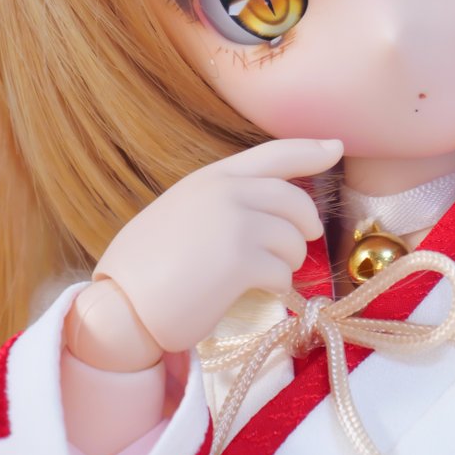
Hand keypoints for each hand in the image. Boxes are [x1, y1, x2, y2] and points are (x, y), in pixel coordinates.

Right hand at [90, 138, 341, 355]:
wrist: (120, 307)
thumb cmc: (145, 269)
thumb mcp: (182, 214)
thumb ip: (221, 202)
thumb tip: (266, 212)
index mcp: (211, 177)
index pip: (273, 154)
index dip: (309, 149)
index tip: (335, 147)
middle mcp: (226, 191)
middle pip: (294, 200)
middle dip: (305, 225)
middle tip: (300, 245)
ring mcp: (234, 222)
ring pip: (294, 240)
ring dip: (286, 262)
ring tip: (259, 275)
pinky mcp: (241, 259)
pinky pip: (281, 272)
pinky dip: (275, 287)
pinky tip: (252, 292)